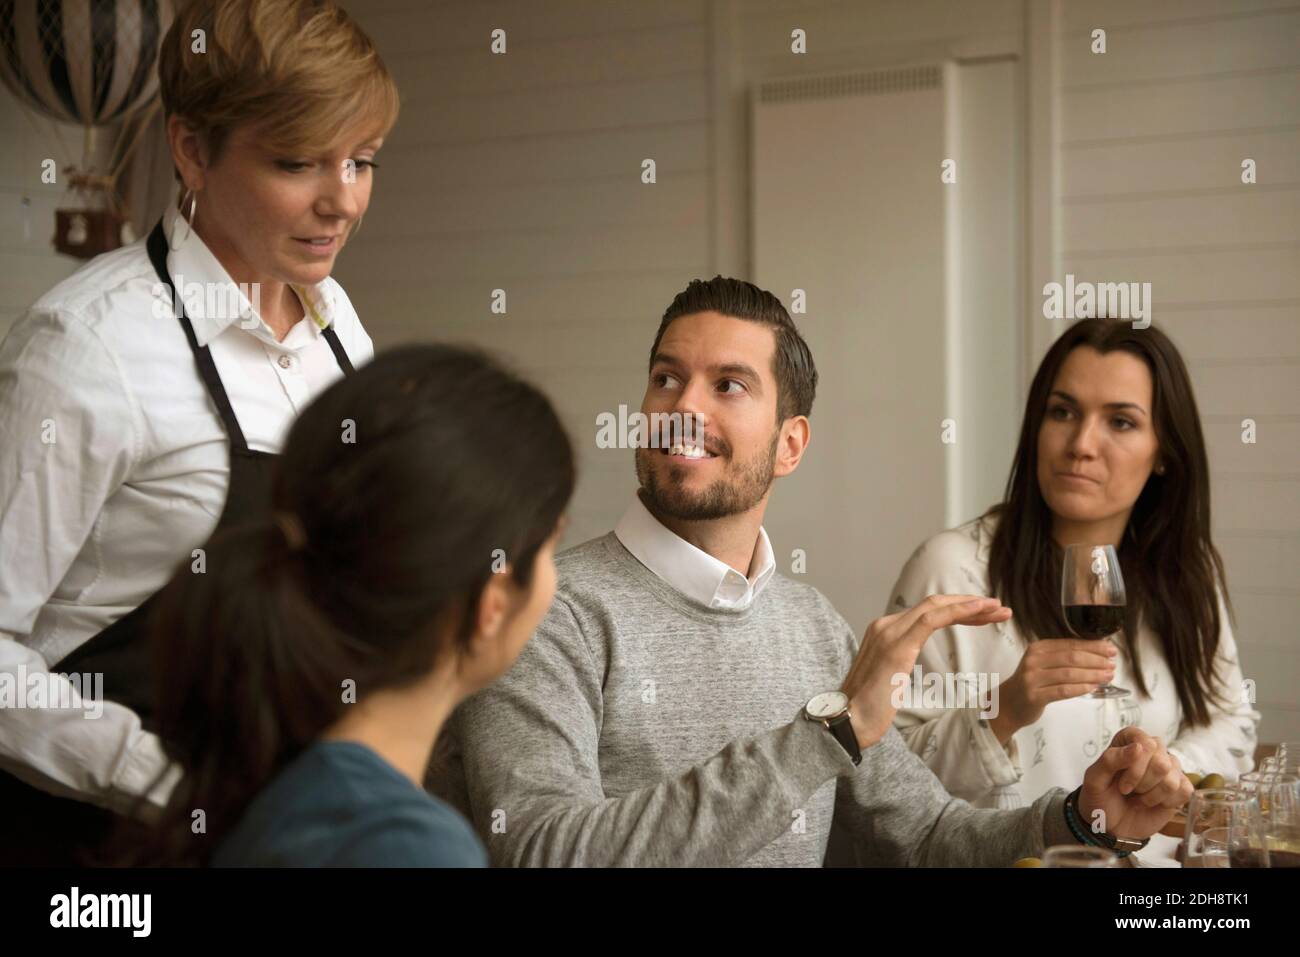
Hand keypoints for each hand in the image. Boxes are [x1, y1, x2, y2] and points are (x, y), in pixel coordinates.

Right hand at [840, 595, 1011, 749]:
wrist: (848, 722)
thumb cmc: (868, 708)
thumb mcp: (888, 678)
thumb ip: (899, 662)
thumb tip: (911, 662)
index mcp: (884, 631)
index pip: (926, 612)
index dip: (958, 610)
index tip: (983, 616)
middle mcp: (885, 625)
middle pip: (934, 604)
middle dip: (970, 604)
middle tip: (999, 609)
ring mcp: (889, 632)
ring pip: (936, 607)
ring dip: (971, 606)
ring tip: (998, 609)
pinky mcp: (897, 645)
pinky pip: (932, 620)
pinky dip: (958, 611)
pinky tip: (979, 610)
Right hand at [988, 638, 1117, 743]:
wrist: (1008, 704)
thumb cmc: (1031, 684)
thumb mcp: (1042, 664)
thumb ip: (1063, 658)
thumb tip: (1097, 655)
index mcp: (1037, 648)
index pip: (1070, 644)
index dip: (1093, 646)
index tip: (1110, 649)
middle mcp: (1033, 661)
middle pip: (1071, 657)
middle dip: (1096, 660)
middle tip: (1112, 664)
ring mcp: (1032, 678)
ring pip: (1069, 674)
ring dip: (1093, 675)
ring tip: (1108, 676)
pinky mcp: (1034, 696)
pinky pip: (1064, 691)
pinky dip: (1082, 688)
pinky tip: (1094, 687)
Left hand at [1077, 727, 1192, 839]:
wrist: (1110, 824)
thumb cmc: (1101, 798)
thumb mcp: (1095, 780)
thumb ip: (1111, 759)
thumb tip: (1138, 746)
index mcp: (1130, 740)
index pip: (1145, 743)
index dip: (1135, 767)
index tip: (1121, 784)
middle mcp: (1153, 749)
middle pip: (1161, 762)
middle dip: (1142, 784)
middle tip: (1128, 791)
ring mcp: (1169, 767)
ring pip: (1171, 780)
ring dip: (1151, 796)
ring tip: (1138, 797)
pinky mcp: (1180, 786)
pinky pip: (1184, 791)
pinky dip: (1166, 803)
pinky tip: (1153, 803)